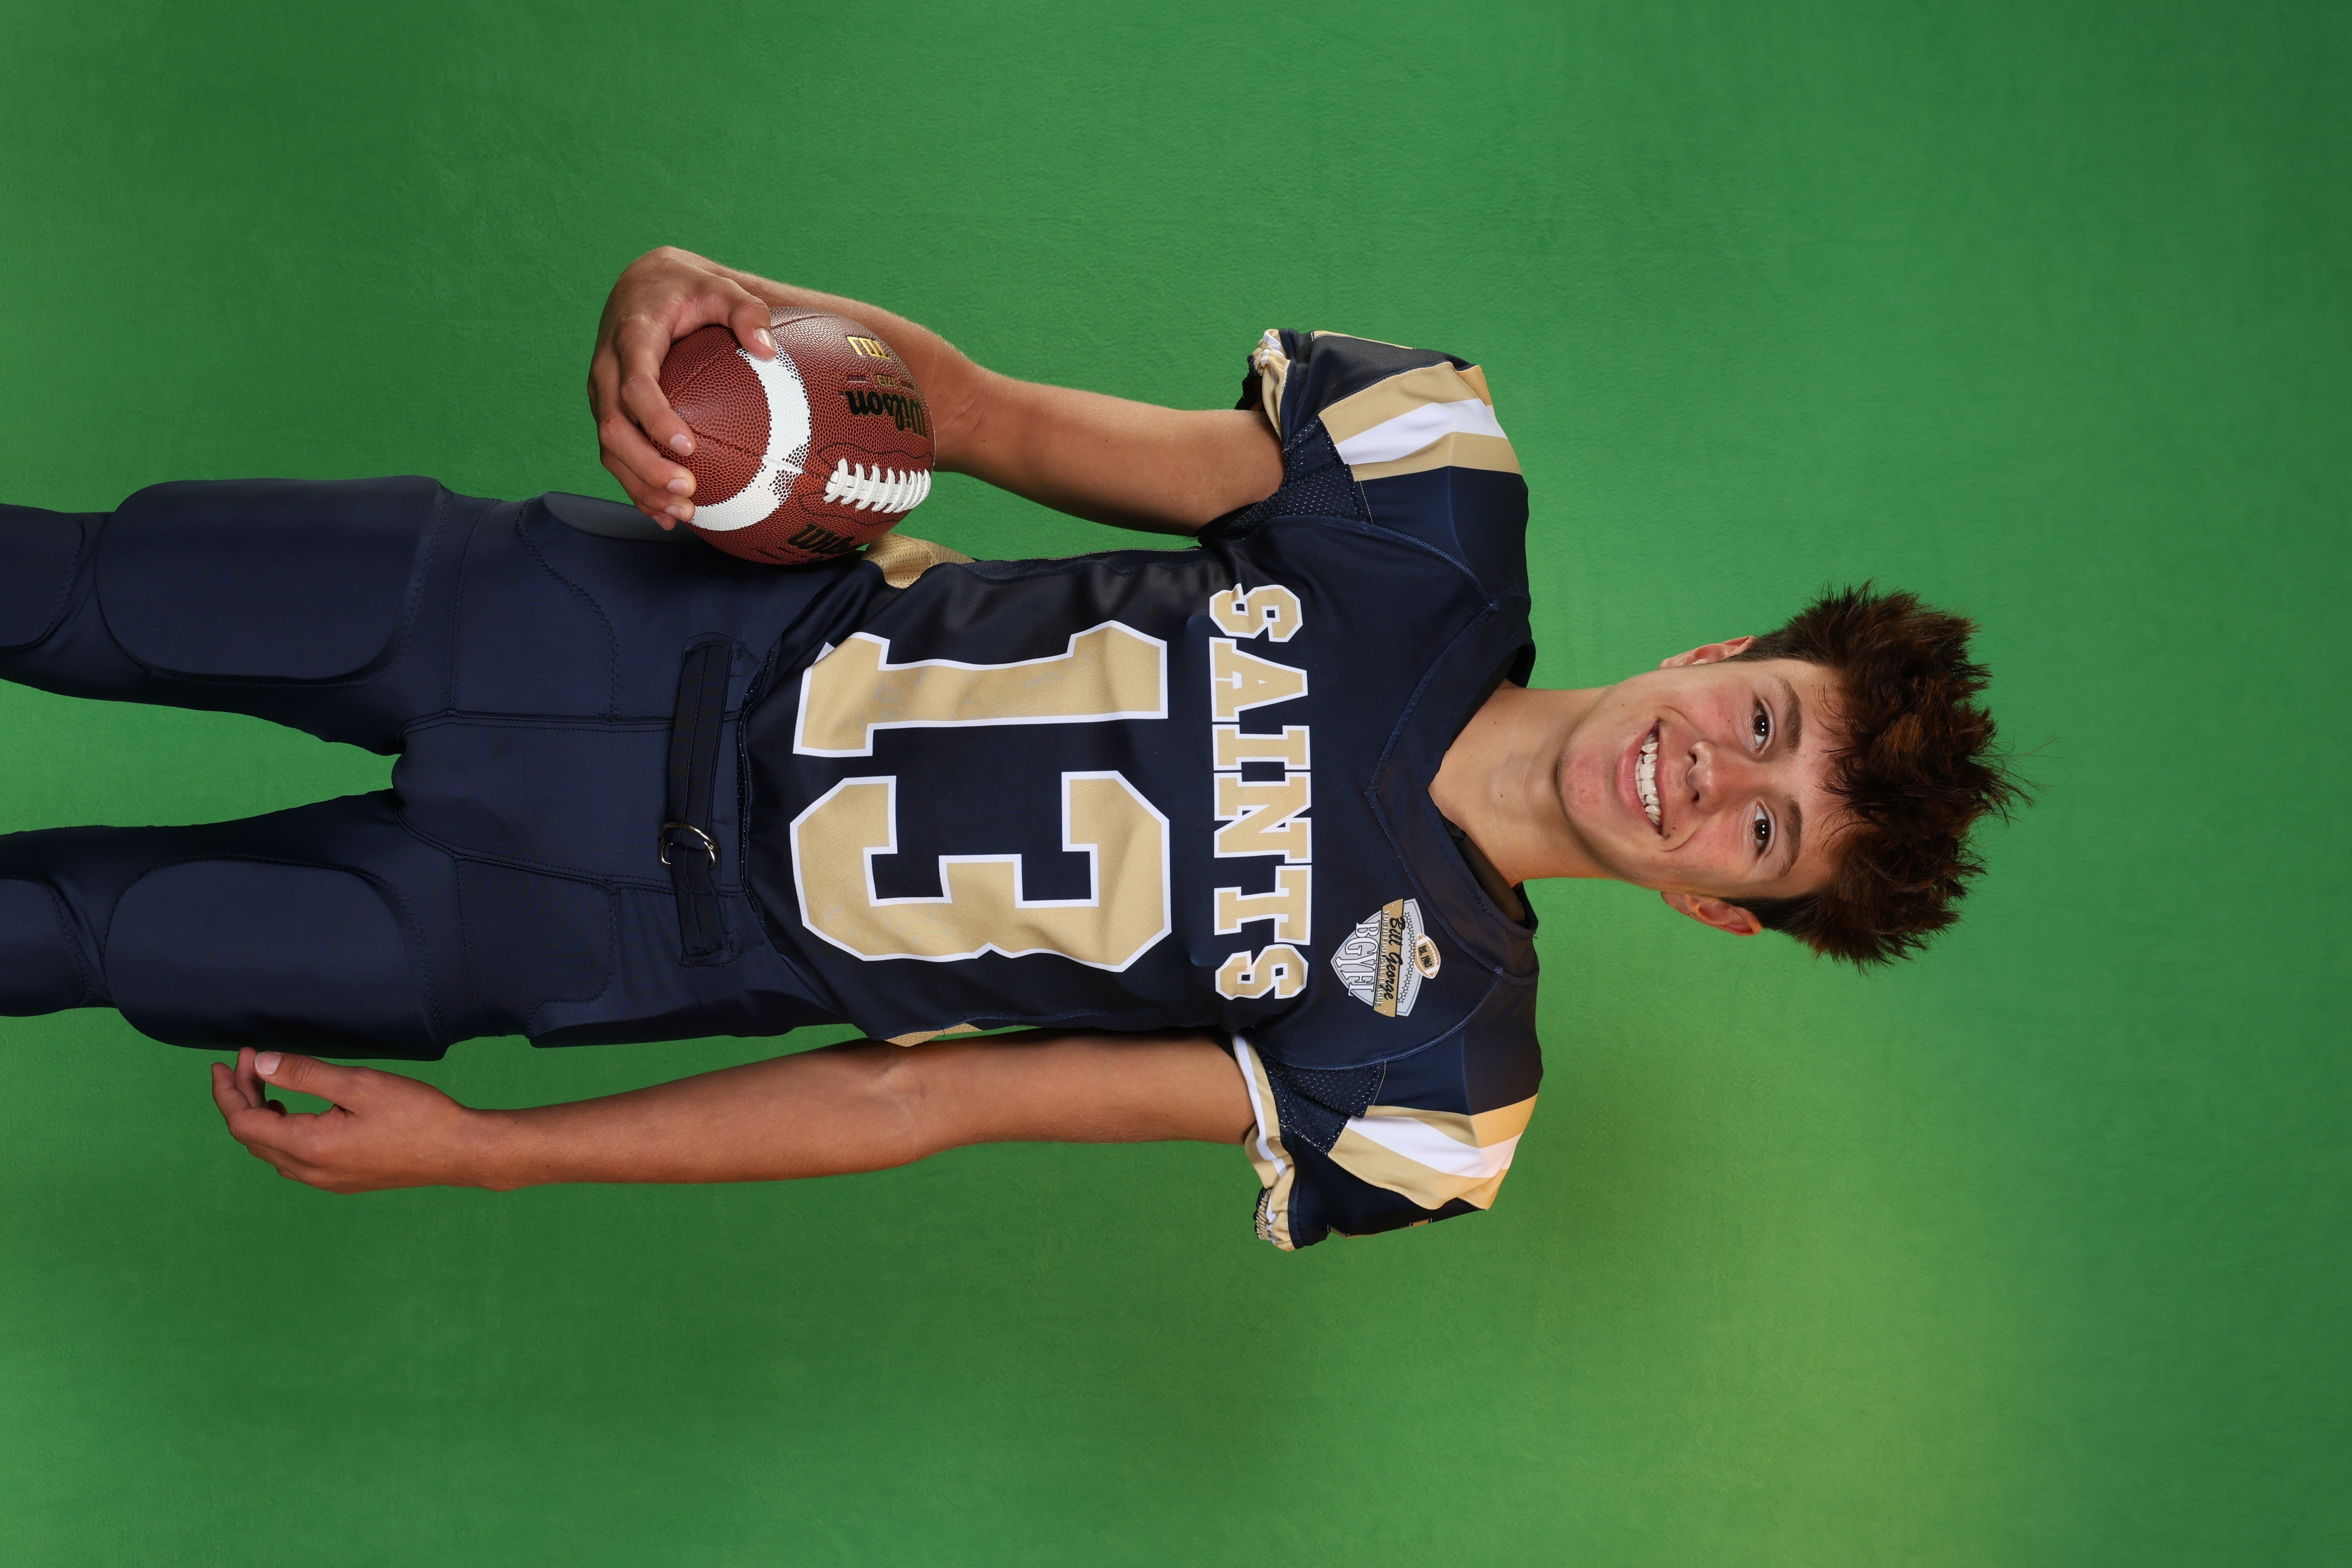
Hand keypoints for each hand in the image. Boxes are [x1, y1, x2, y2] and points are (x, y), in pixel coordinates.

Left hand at [209, 1047, 493, 1193]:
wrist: (458, 1152)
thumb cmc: (416, 1114)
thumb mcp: (360, 1084)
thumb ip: (305, 1074)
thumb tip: (261, 1062)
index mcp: (308, 1146)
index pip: (242, 1122)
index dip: (229, 1091)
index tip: (230, 1059)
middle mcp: (309, 1170)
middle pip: (251, 1137)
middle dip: (242, 1098)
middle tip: (250, 1062)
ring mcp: (324, 1180)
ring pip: (270, 1151)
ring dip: (260, 1116)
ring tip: (267, 1084)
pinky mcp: (341, 1181)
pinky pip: (292, 1160)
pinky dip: (280, 1132)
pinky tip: (296, 1114)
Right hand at [587, 246, 780, 526]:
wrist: (643, 288)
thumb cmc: (690, 291)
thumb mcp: (721, 289)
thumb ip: (746, 310)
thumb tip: (767, 347)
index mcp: (631, 337)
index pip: (635, 383)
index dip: (656, 418)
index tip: (688, 447)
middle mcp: (607, 369)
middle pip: (615, 427)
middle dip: (647, 466)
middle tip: (689, 490)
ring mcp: (604, 395)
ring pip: (610, 449)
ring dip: (642, 486)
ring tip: (684, 512)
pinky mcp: (609, 413)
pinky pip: (615, 457)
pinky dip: (637, 488)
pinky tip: (667, 516)